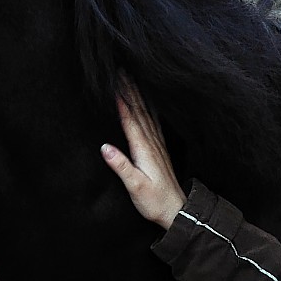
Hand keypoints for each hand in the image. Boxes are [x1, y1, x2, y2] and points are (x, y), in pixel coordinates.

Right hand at [101, 91, 185, 228]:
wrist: (176, 211)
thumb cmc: (154, 201)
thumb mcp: (135, 187)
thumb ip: (121, 166)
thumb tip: (105, 148)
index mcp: (143, 149)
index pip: (130, 118)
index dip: (122, 98)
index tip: (114, 79)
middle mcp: (151, 142)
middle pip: (139, 110)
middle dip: (129, 88)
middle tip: (121, 69)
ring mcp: (157, 145)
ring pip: (146, 113)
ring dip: (138, 94)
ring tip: (131, 78)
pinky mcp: (159, 149)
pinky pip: (153, 122)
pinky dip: (148, 107)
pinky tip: (148, 101)